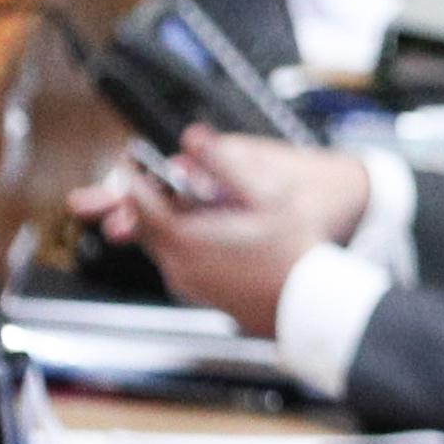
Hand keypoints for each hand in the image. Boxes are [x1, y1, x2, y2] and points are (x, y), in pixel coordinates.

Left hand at [79, 126, 369, 337]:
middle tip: (164, 177)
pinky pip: (179, 261)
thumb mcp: (263, 196)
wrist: (311, 305)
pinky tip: (216, 233)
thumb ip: (224, 163)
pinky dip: (184, 242)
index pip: (136, 200)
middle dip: (150, 197)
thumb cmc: (293, 254)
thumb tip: (195, 139)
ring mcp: (187, 284)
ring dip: (170, 220)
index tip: (136, 159)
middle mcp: (178, 265)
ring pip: (161, 243)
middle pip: (144, 223)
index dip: (133, 174)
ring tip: (198, 204)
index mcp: (184, 238)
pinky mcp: (201, 294)